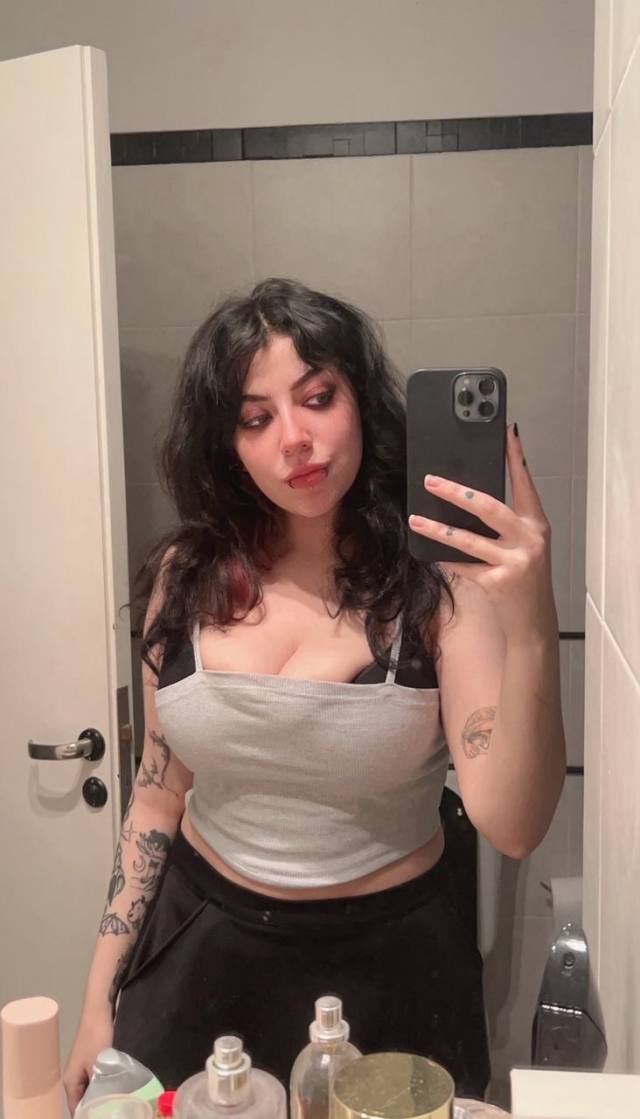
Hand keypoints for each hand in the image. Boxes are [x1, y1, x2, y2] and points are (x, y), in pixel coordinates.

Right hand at [63, 1006, 113, 1114]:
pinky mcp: (92, 1060)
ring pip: (92, 1090)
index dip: (89, 1116)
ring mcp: (82, 1068)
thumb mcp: (98, 1067)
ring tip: (117, 1103)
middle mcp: (74, 1078)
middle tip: (114, 1111)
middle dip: (97, 1108)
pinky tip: (117, 1088)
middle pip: (83, 1101)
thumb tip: (103, 1107)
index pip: (76, 1110)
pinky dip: (105, 1086)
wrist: (99, 1011)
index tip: (105, 1117)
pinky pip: (96, 1080)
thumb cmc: (96, 1039)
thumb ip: (98, 1090)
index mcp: (70, 1082)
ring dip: (102, 1096)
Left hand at [408, 423, 555, 641]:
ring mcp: (514, 561)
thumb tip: (467, 497)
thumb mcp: (523, 547)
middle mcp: (529, 538)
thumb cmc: (524, 579)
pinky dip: (443, 557)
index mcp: (536, 524)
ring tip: (416, 519)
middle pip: (488, 506)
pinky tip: (426, 552)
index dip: (515, 456)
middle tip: (431, 480)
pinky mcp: (498, 581)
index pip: (524, 482)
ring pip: (468, 539)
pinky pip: (462, 564)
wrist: (533, 622)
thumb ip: (506, 524)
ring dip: (437, 528)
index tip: (506, 431)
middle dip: (456, 492)